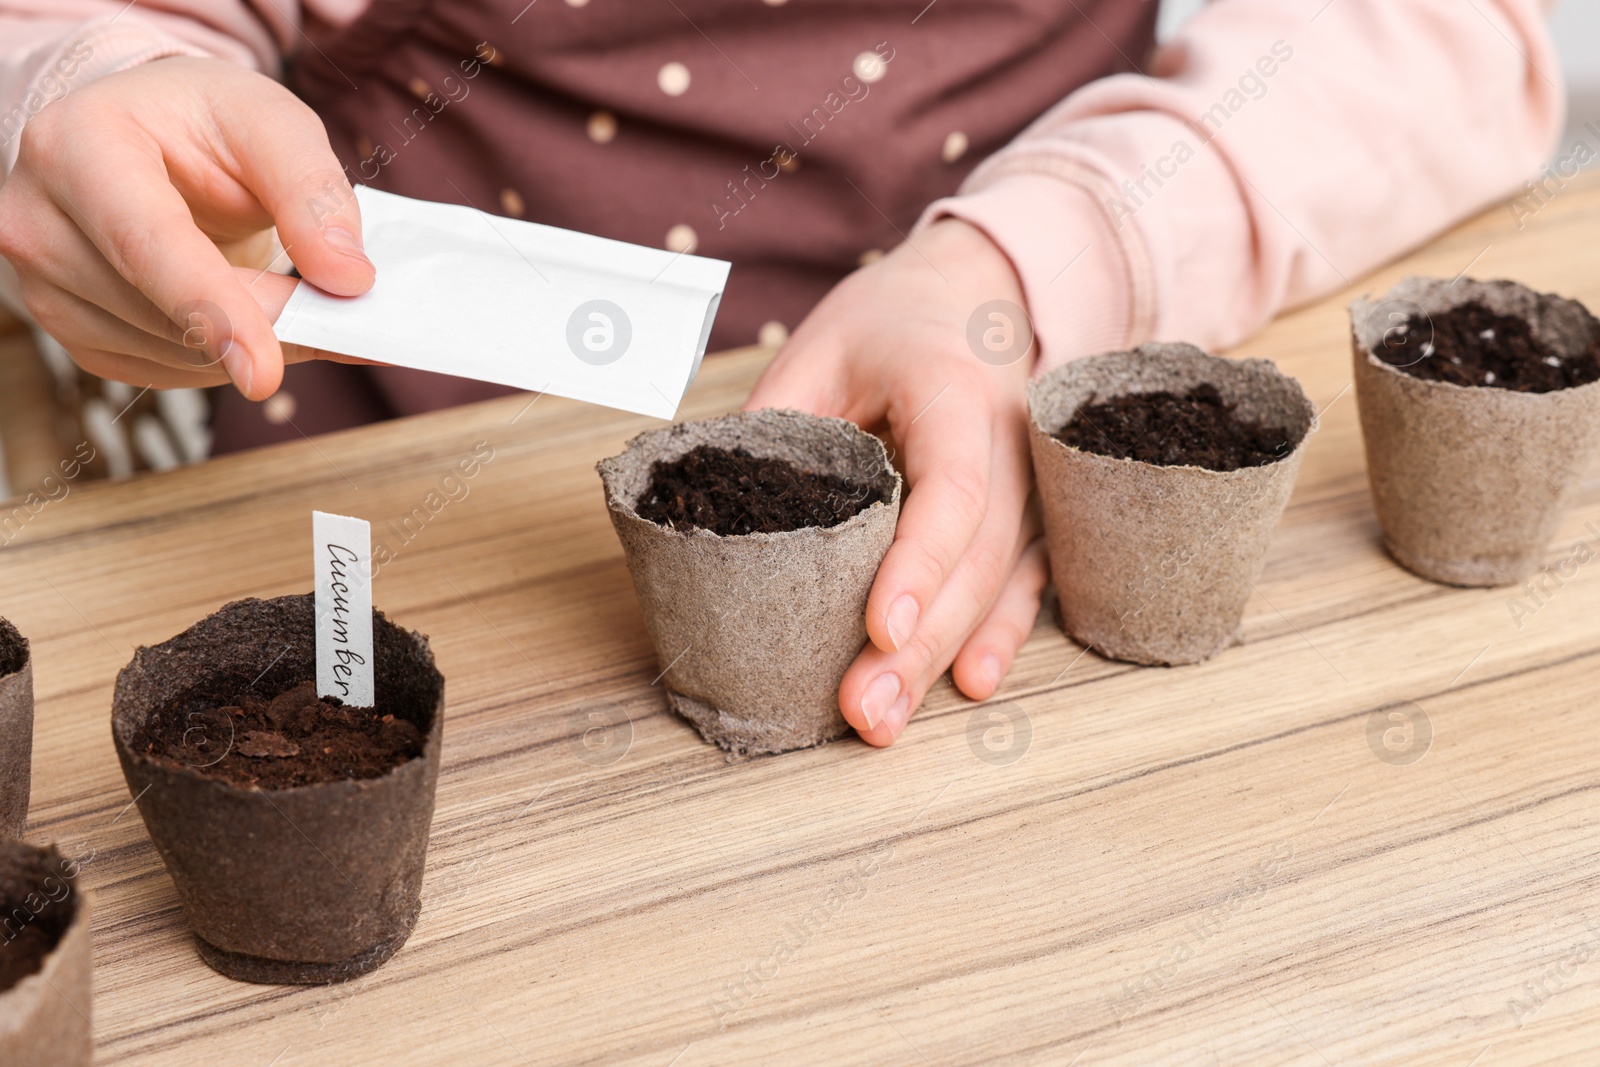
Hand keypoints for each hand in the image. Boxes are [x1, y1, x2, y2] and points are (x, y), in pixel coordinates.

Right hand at [0, 56, 374, 397]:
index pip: (146, 245)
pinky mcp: (72, 330)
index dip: (213, 311)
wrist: (153, 136)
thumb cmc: (204, 122)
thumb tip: (348, 278)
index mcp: (77, 145)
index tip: (265, 371)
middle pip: (161, 310)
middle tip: (341, 326)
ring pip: (168, 352)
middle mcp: (40, 218)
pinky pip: (163, 371)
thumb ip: (313, 194)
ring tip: (294, 302)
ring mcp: (42, 282)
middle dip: (262, 327)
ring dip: (248, 344)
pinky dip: (223, 357)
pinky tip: (245, 320)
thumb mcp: (272, 123)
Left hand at [745, 219, 1047, 745]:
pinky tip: (970, 685)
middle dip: (920, 646)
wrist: (981, 289)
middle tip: (863, 713)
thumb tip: (722, 509)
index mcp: (958, 392)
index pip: (952, 489)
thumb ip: (781, 420)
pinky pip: (1023, 582)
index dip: (918, 565)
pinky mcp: (1029, 511)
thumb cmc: (894, 318)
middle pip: (978, 559)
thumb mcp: (822, 344)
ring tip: (887, 721)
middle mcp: (1010, 443)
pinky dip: (999, 636)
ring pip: (999, 584)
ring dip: (946, 659)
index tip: (877, 631)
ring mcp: (1028, 482)